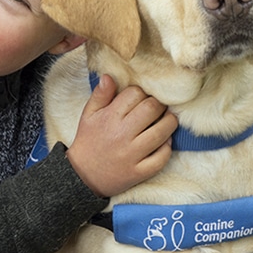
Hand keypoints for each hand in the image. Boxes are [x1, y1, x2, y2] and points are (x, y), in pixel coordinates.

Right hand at [65, 75, 177, 197]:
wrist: (83, 177)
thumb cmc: (88, 141)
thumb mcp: (88, 115)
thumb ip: (100, 95)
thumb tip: (110, 76)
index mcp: (109, 118)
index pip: (135, 94)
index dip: (142, 92)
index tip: (142, 98)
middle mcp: (122, 135)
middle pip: (152, 109)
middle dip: (159, 104)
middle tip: (157, 107)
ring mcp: (132, 155)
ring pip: (162, 132)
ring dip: (170, 122)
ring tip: (167, 119)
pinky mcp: (139, 172)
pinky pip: (161, 158)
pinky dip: (167, 148)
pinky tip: (164, 142)